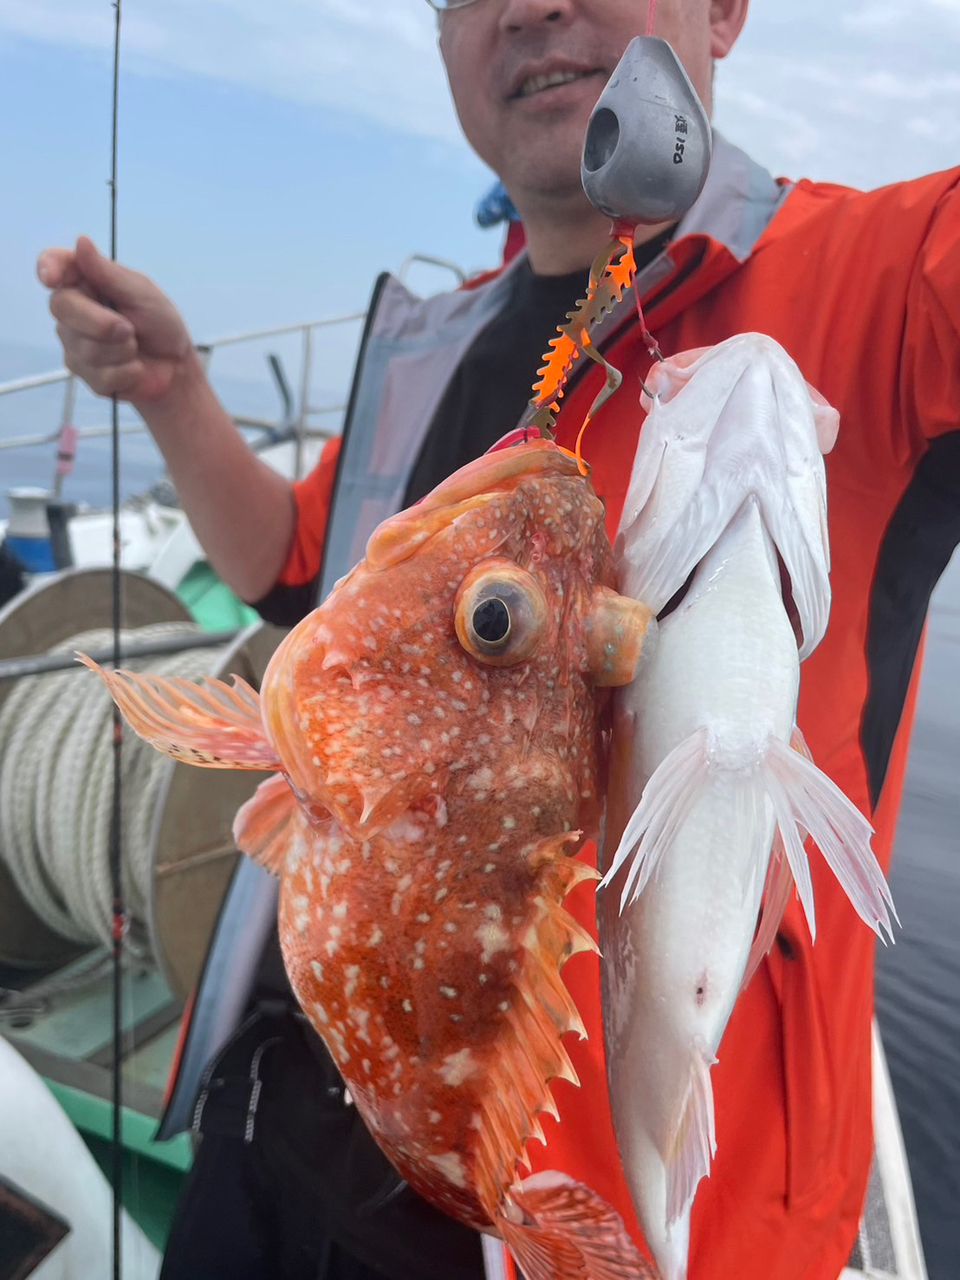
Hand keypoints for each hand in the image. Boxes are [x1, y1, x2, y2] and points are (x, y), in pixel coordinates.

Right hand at [37, 236, 193, 404]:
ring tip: (136, 347)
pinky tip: (134, 368)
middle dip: (102, 323)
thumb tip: (81, 242)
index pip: (55, 265)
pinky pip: (98, 375)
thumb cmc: (161, 323)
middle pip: (63, 308)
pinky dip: (126, 372)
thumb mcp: (142, 293)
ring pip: (84, 348)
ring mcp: (74, 342)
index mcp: (86, 280)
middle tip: (129, 329)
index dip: (48, 268)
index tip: (51, 277)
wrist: (176, 367)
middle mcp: (73, 309)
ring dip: (122, 351)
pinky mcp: (84, 372)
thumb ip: (109, 273)